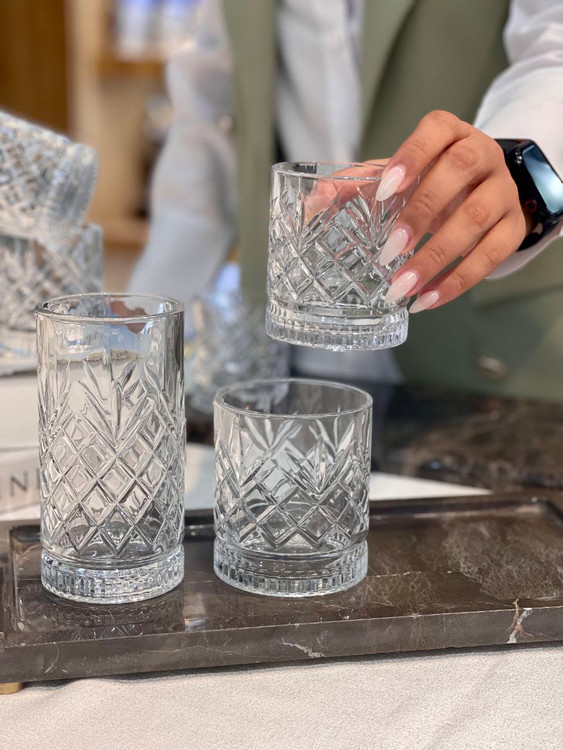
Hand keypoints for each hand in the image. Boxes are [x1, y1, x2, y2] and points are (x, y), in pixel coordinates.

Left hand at [375, 110, 528, 311]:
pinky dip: (458, 281)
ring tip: (403, 287)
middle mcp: (483, 154)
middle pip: (459, 171)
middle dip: (421, 213)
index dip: (411, 157)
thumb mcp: (394, 177)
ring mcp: (503, 190)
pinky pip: (492, 255)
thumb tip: (313, 202)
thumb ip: (355, 185)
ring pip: (477, 217)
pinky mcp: (513, 227)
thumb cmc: (428, 183)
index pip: (436, 130)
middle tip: (389, 251)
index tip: (384, 191)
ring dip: (437, 257)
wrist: (478, 195)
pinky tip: (428, 300)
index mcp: (450, 134)